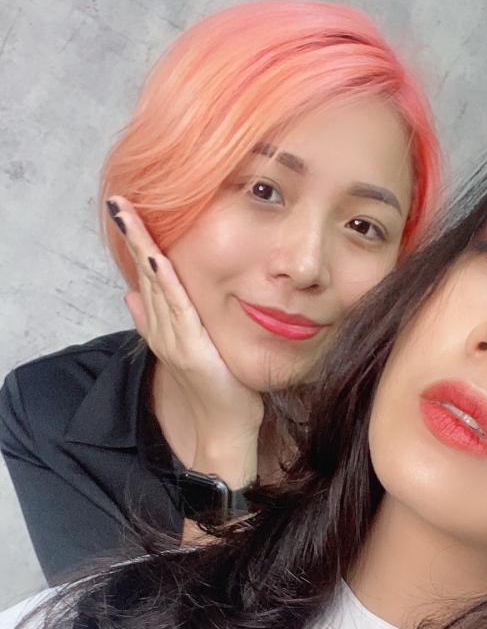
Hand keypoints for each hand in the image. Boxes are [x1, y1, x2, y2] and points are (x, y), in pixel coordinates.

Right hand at [107, 197, 263, 487]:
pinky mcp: (190, 350)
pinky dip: (166, 284)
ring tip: (130, 217)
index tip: (125, 210)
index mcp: (162, 326)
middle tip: (120, 201)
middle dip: (132, 237)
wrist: (224, 427)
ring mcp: (174, 340)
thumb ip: (161, 322)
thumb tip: (131, 296)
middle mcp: (162, 330)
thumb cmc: (217, 387)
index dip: (135, 242)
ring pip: (155, 286)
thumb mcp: (189, 347)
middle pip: (144, 275)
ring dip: (142, 250)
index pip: (145, 276)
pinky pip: (177, 310)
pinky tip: (157, 260)